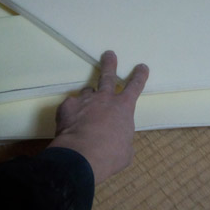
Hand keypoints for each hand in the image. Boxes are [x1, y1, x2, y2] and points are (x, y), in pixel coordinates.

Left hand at [48, 51, 148, 184]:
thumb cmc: (110, 154)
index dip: (139, 76)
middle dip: (109, 64)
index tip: (142, 67)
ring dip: (89, 96)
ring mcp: (85, 100)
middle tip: (108, 54)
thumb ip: (123, 140)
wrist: (82, 156)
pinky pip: (70, 106)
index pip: (135, 87)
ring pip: (88, 91)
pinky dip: (72, 112)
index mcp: (124, 108)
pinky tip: (70, 121)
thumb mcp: (125, 151)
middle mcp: (105, 99)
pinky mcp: (67, 107)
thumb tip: (120, 142)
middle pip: (108, 76)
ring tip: (86, 104)